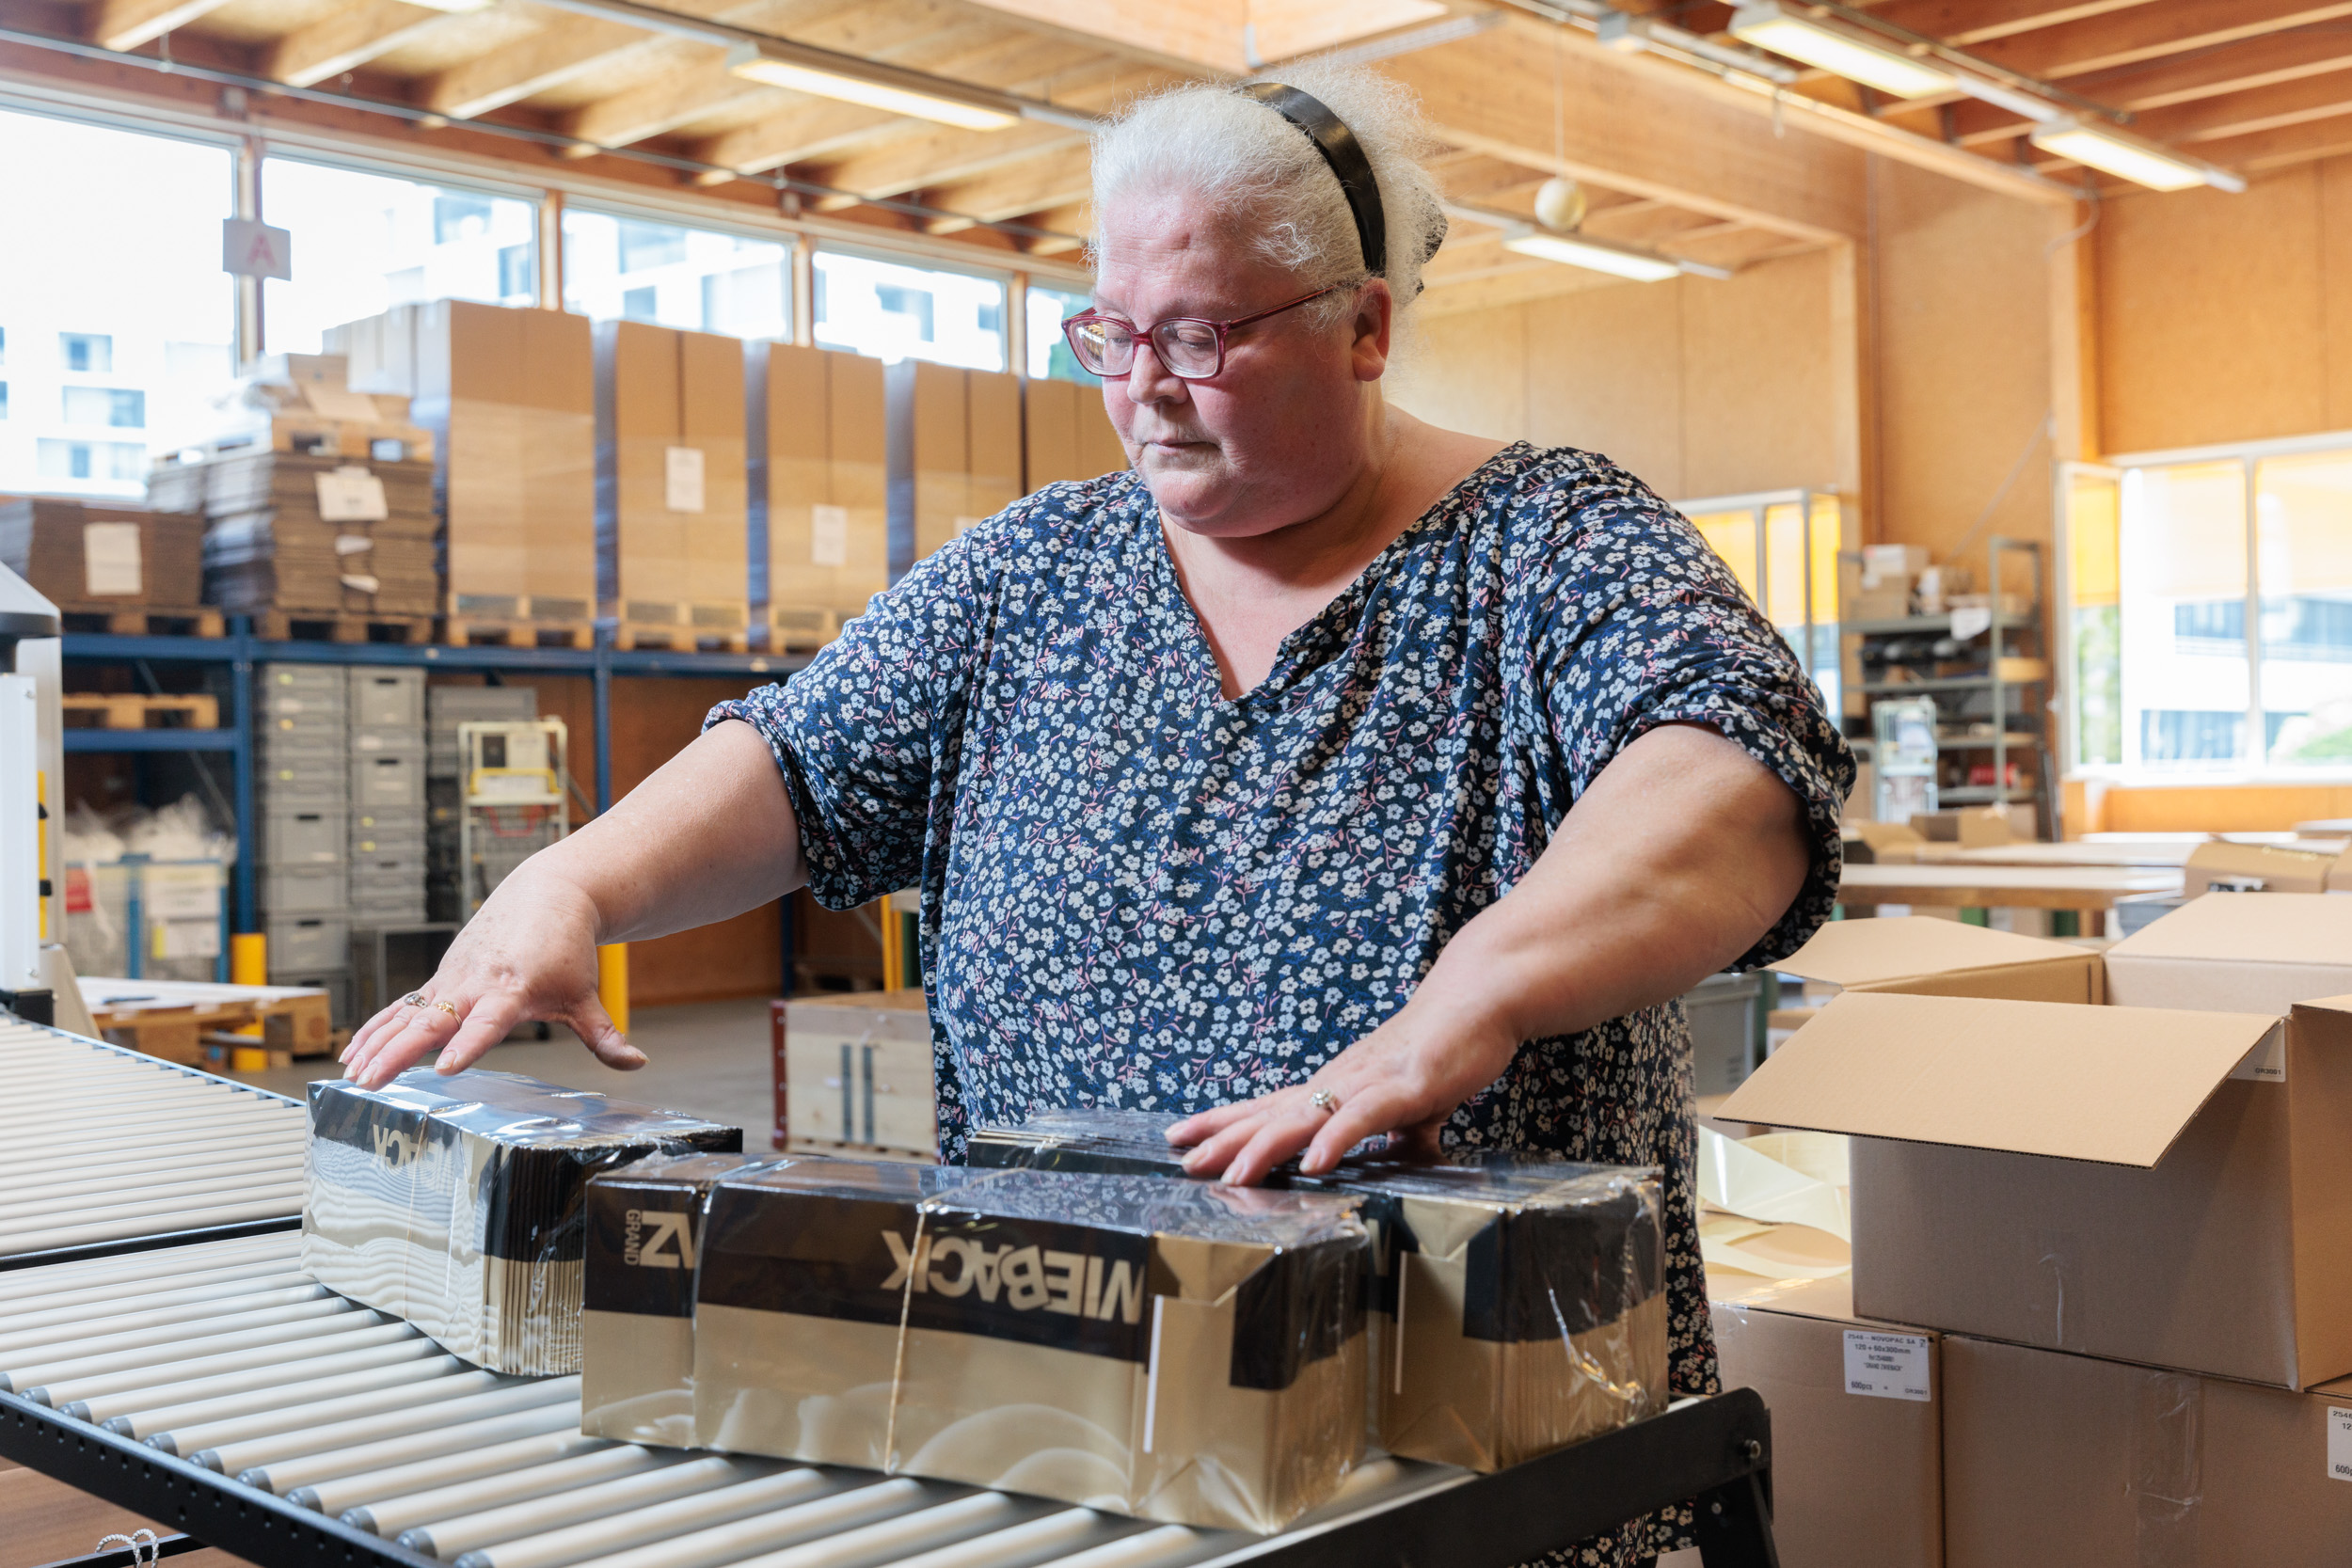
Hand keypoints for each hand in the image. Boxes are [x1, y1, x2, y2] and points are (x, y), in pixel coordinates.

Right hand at [339, 865, 642, 1089]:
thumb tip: (635, 1063)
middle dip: (399, 1053)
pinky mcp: (441, 981)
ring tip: (352, 1076)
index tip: (446, 1067)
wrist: (548, 896)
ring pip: (408, 1016)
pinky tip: (353, 1054)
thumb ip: (603, 1035)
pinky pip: (402, 1008)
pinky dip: (376, 1030)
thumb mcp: (586, 994)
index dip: (467, 1045)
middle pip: (433, 1022)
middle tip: (371, 1081)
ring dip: (377, 1045)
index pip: (487, 1024)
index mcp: (513, 990)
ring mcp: (453, 981)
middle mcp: (476, 985)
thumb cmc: (567, 948)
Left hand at [1167, 995, 1520, 1184]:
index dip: (1223, 1123)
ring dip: (1266, 1146)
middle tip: (1184, 1163)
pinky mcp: (1402, 1087)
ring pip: (1305, 1116)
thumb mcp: (1408, 1103)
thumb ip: (1397, 1132)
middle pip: (1271, 1114)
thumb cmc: (1441, 1048)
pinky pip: (1362, 1118)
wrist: (1479, 1000)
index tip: (1180, 1138)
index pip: (1266, 1106)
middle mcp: (1339, 1081)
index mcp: (1334, 1085)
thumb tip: (1401, 1158)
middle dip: (1226, 1140)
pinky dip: (1335, 1141)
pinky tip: (1312, 1165)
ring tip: (1233, 1174)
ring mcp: (1366, 1082)